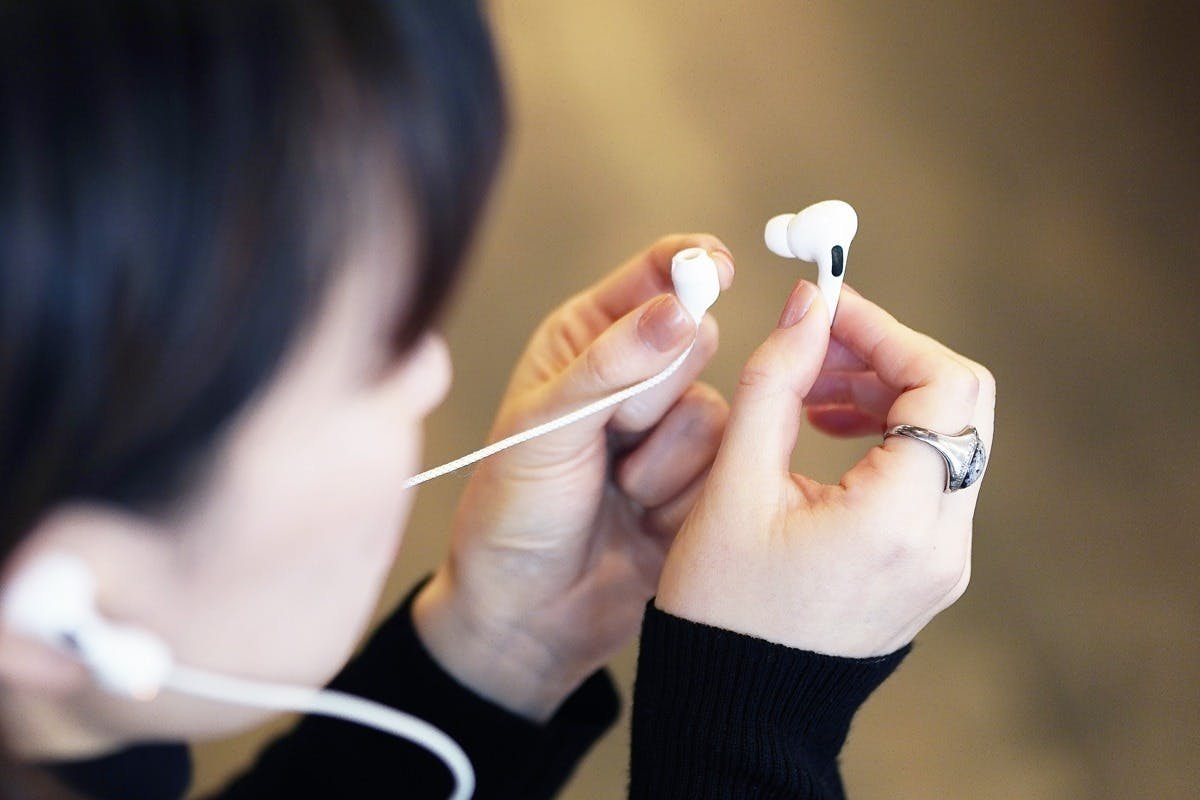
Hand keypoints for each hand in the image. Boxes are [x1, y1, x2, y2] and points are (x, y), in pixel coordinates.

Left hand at [414, 236, 733, 719]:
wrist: (531, 615)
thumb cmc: (513, 513)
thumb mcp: (543, 429)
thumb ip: (612, 367)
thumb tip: (681, 308)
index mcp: (585, 340)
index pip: (654, 276)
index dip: (689, 264)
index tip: (717, 268)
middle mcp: (633, 375)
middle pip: (699, 337)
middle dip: (658, 391)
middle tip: (612, 433)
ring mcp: (671, 430)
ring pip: (719, 408)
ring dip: (666, 458)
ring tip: (617, 490)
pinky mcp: (701, 482)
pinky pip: (731, 464)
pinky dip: (685, 494)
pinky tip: (643, 519)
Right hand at [656, 280, 995, 656]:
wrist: (738, 705)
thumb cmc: (722, 607)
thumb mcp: (733, 484)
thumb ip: (775, 381)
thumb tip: (809, 303)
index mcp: (897, 519)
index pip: (942, 384)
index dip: (886, 331)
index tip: (826, 309)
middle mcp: (943, 542)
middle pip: (960, 404)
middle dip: (889, 358)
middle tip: (816, 347)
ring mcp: (945, 561)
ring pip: (950, 439)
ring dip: (889, 396)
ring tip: (810, 393)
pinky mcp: (931, 570)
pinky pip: (934, 479)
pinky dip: (890, 440)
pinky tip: (827, 434)